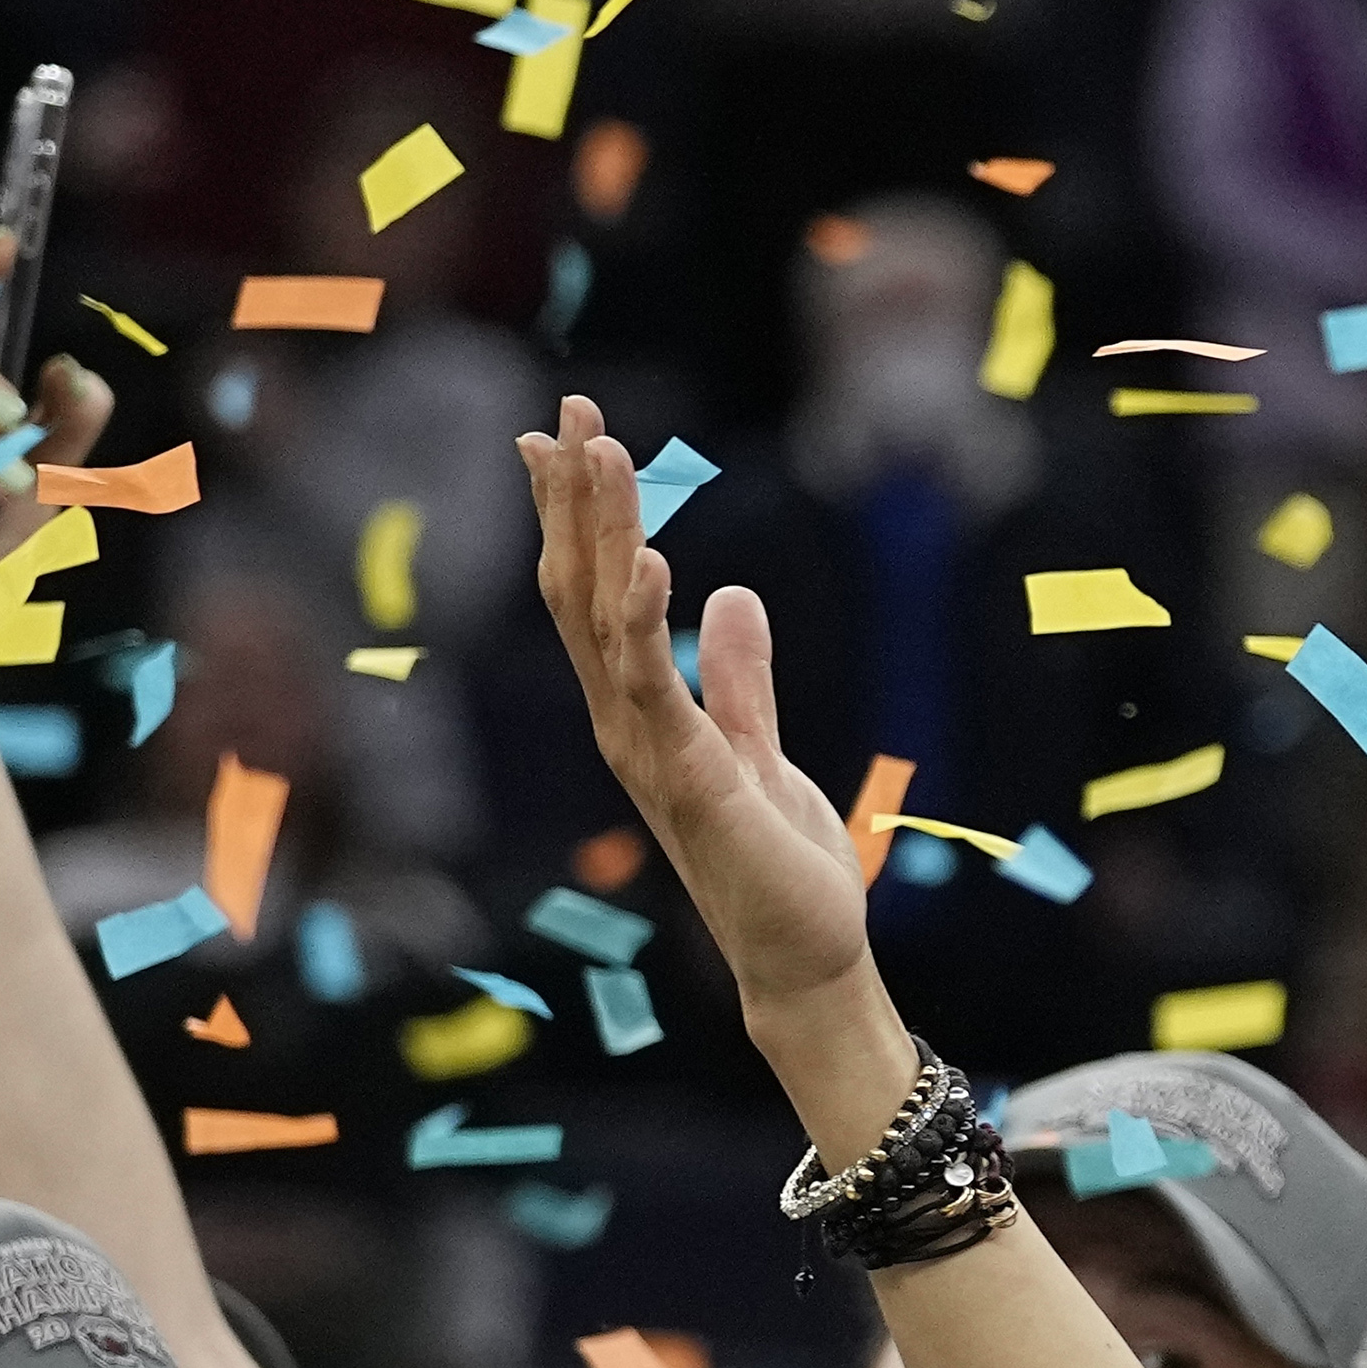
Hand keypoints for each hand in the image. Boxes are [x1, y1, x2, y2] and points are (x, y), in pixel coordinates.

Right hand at [522, 398, 870, 1030]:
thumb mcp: (761, 746)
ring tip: (599, 454)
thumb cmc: (779, 864)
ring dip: (600, 536)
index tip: (564, 437)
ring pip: (605, 625)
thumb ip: (742, 676)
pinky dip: (647, 623)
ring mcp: (649, 754)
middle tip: (568, 412)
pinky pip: (656, 691)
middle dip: (575, 501)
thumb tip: (735, 597)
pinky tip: (649, 561)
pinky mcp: (692, 783)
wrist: (802, 955)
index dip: (576, 516)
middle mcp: (627, 726)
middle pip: (582, 592)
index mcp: (641, 711)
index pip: (593, 595)